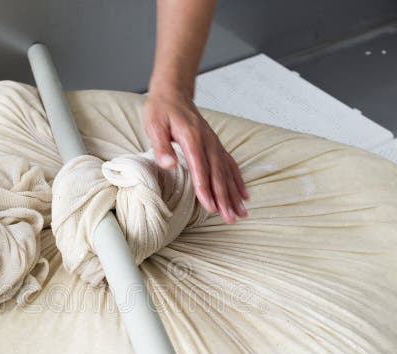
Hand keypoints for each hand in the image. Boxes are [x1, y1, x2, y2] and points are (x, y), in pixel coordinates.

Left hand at [143, 89, 247, 222]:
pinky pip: (230, 165)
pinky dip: (237, 181)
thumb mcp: (154, 125)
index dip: (205, 189)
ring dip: (234, 194)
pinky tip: (243, 194)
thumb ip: (161, 146)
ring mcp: (214, 143)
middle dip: (224, 198)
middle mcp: (207, 142)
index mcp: (192, 138)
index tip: (210, 207)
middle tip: (229, 218)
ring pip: (226, 172)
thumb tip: (168, 164)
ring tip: (241, 212)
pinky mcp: (215, 145)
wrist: (173, 92)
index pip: (200, 168)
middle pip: (218, 174)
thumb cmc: (161, 109)